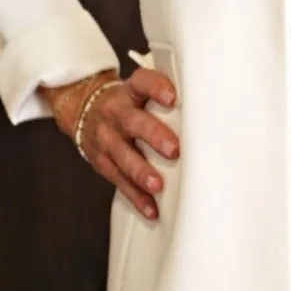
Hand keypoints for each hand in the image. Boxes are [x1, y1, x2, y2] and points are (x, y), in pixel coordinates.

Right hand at [42, 67, 179, 218]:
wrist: (84, 108)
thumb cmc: (126, 102)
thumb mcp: (138, 90)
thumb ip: (163, 97)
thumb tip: (207, 108)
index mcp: (130, 91)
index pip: (142, 83)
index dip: (156, 88)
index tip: (172, 97)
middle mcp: (116, 113)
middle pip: (134, 122)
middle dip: (154, 136)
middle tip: (174, 150)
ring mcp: (107, 138)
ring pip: (123, 155)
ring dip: (141, 172)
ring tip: (158, 185)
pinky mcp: (102, 162)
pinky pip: (119, 180)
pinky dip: (136, 196)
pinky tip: (151, 208)